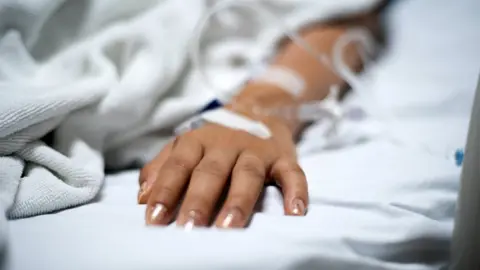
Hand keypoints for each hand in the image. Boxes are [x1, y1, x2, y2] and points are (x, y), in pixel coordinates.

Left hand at [137, 105, 307, 228]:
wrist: (257, 108)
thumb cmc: (215, 137)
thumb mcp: (185, 144)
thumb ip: (162, 167)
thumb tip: (142, 197)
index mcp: (198, 141)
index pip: (178, 166)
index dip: (165, 191)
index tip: (154, 219)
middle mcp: (226, 144)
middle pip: (211, 172)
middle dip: (199, 200)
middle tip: (189, 228)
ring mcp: (257, 150)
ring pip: (248, 175)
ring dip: (239, 200)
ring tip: (229, 227)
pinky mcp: (283, 157)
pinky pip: (292, 174)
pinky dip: (296, 192)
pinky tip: (294, 214)